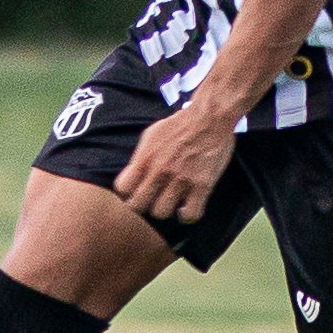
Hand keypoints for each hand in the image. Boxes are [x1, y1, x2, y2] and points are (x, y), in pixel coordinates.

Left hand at [114, 100, 236, 223]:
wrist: (209, 117)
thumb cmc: (180, 124)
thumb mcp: (151, 135)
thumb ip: (141, 156)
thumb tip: (133, 174)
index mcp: (145, 158)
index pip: (123, 188)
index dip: (128, 193)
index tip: (136, 191)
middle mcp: (160, 171)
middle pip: (138, 206)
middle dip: (143, 205)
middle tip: (152, 201)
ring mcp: (181, 180)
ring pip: (161, 213)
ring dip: (166, 210)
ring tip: (171, 203)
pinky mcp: (202, 186)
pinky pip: (190, 214)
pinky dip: (188, 215)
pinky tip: (188, 207)